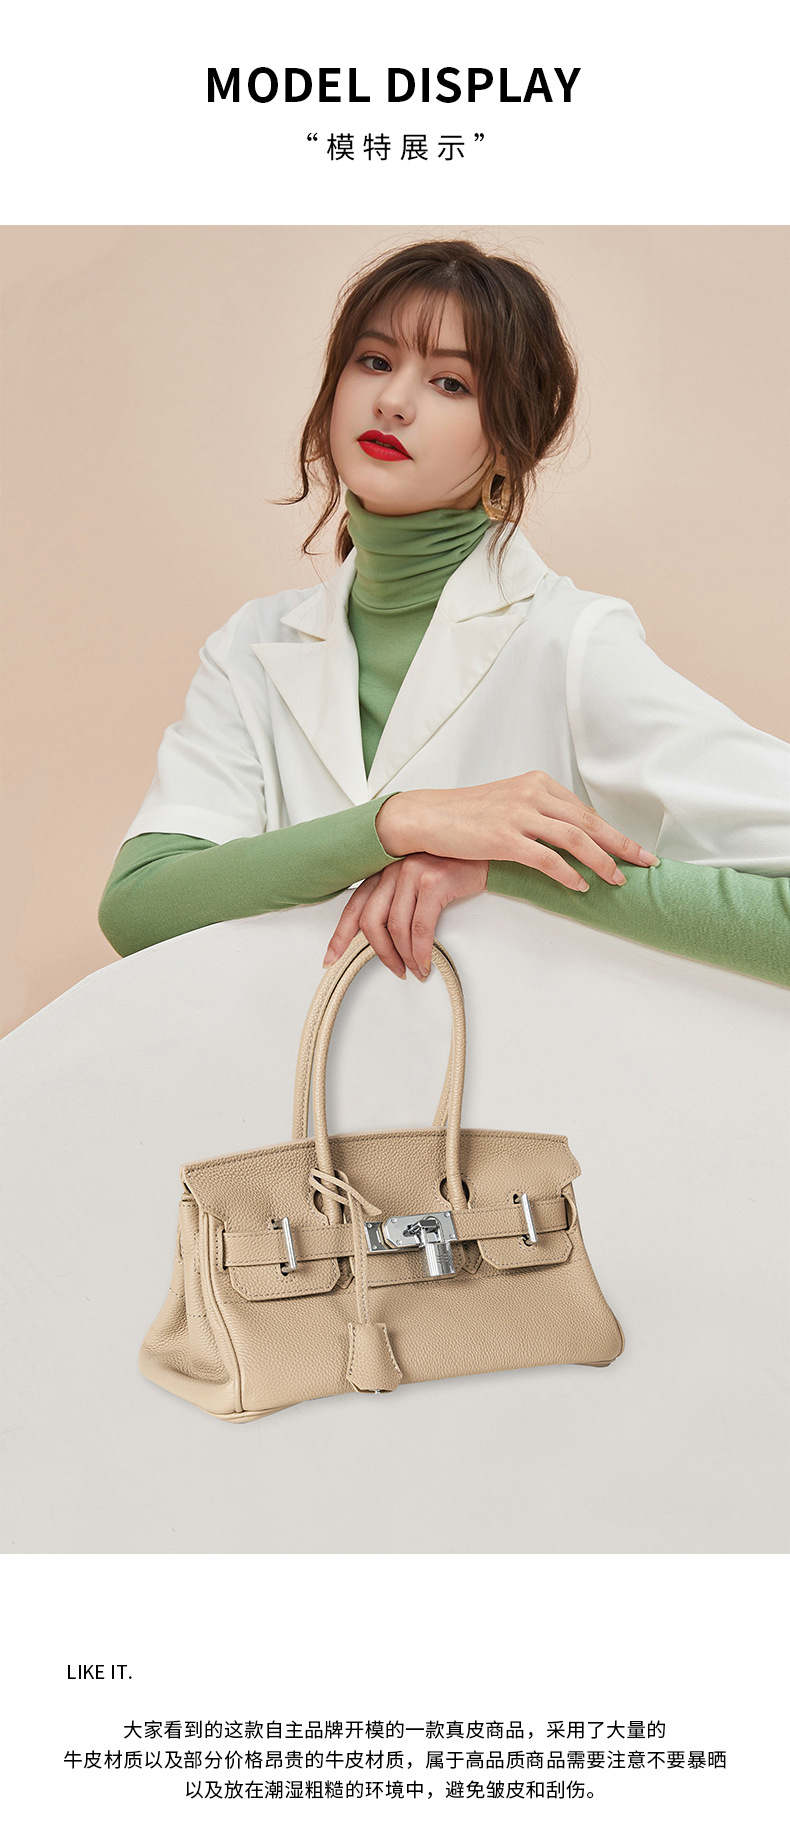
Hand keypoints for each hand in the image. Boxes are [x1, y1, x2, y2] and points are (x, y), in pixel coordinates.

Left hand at [323, 855, 488, 978]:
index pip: (354, 904)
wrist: (489, 853)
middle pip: (371, 920)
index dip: (341, 934)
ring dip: (405, 956)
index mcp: (385, 868)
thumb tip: (387, 939)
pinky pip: (420, 928)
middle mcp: (393, 867)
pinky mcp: (433, 881)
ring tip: (415, 969)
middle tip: (393, 968)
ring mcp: (412, 872)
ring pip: (397, 928)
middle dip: (380, 952)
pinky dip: (420, 951)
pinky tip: (425, 961)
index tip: (332, 956)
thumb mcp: (419, 880)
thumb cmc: (456, 868)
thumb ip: (399, 901)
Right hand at [375, 773, 657, 893]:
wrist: (426, 815)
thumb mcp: (508, 803)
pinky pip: (546, 859)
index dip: (613, 832)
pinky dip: (568, 873)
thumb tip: (569, 835)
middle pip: (588, 822)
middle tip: (646, 863)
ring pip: (574, 839)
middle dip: (622, 845)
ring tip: (617, 880)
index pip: (584, 811)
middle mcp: (532, 794)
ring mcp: (518, 815)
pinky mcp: (503, 837)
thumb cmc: (466, 814)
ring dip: (601, 862)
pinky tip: (580, 886)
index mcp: (537, 783)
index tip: (635, 849)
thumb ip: (539, 813)